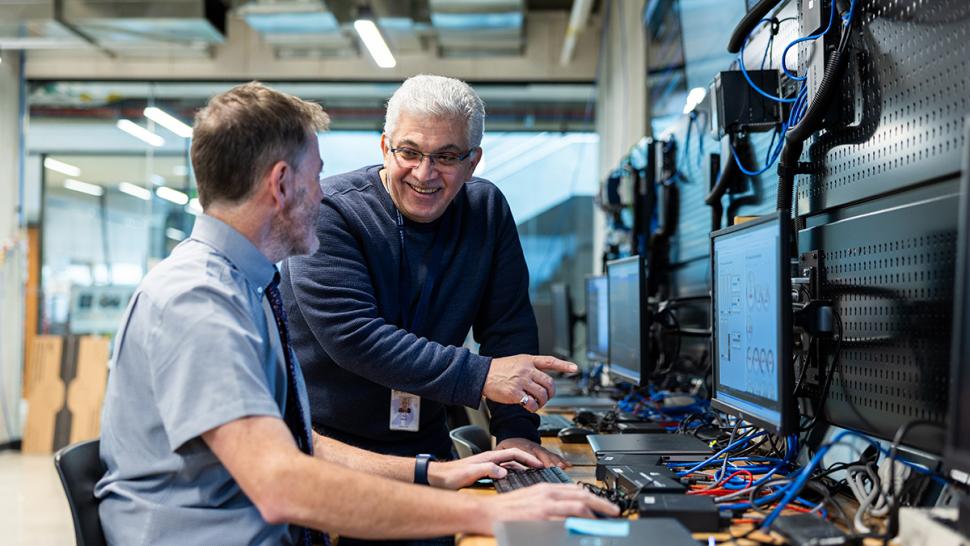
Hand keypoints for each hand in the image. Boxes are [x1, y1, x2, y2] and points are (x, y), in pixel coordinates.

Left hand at [427, 448, 542, 489]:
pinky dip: (514, 472)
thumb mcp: (469, 473)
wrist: (437, 477)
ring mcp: (487, 464)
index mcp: (488, 457)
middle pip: (515, 457)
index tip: (538, 464)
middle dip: (529, 460)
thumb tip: (503, 471)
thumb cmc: (450, 475)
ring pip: (510, 463)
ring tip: (534, 472)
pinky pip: (505, 469)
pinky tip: (517, 478)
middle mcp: (490, 459)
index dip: (527, 458)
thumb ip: (486, 470)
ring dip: (523, 466)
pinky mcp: (485, 471)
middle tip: (542, 467)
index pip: (513, 453)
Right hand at [475, 483, 620, 533]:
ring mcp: (545, 506)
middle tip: (614, 512)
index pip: (577, 489)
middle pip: (582, 496)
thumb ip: (550, 502)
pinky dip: (577, 524)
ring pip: (577, 506)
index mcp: (546, 488)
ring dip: (594, 514)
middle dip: (602, 504)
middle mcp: (547, 494)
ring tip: (605, 521)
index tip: (605, 504)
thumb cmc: (507, 508)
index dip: (594, 497)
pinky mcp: (540, 518)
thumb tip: (568, 509)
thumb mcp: (532, 499)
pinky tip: (585, 529)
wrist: (487, 512)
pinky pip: (565, 520)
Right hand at [483, 354, 577, 410]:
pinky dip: (533, 408)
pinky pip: (531, 403)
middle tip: (546, 397)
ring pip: (542, 394)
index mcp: (528, 360)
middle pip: (549, 383)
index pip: (550, 361)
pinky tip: (529, 407)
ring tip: (536, 403)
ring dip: (542, 402)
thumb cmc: (498, 370)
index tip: (575, 368)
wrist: (481, 375)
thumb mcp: (517, 361)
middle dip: (551, 393)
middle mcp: (526, 369)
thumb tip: (543, 379)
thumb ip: (530, 367)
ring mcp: (521, 381)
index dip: (564, 365)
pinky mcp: (514, 393)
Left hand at [495, 438, 569, 468]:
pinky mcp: (543, 451)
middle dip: (550, 461)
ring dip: (557, 461)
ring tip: (564, 467)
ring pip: (549, 454)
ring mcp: (539, 448)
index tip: (542, 467)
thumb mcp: (499, 450)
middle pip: (542, 454)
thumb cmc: (506, 445)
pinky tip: (567, 465)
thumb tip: (502, 468)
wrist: (512, 432)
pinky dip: (561, 460)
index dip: (536, 460)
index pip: (528, 454)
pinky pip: (553, 455)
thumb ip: (501, 458)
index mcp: (520, 447)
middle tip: (557, 469)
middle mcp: (532, 447)